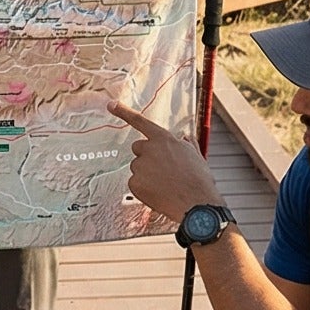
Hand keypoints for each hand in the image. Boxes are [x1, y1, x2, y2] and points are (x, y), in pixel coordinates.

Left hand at [109, 101, 222, 220]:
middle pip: (138, 148)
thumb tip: (185, 137)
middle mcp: (148, 149)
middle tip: (163, 170)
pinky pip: (134, 183)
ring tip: (166, 184)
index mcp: (163, 139)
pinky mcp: (134, 183)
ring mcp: (140, 166)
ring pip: (137, 167)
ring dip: (147, 174)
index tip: (110, 104)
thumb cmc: (199, 180)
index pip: (140, 121)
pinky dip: (144, 189)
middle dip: (147, 156)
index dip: (123, 112)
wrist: (196, 204)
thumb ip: (187, 144)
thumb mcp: (196, 156)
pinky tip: (159, 193)